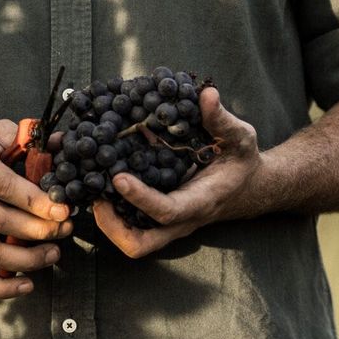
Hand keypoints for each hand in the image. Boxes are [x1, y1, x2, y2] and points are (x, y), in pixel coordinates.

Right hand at [0, 120, 72, 297]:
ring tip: (53, 253)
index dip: (37, 201)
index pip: (6, 186)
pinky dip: (1, 287)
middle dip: (41, 230)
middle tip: (66, 228)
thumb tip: (62, 143)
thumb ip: (24, 137)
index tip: (63, 209)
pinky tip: (27, 284)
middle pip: (3, 222)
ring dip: (27, 259)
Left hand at [93, 88, 264, 257]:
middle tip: (95, 195)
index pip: (167, 211)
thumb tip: (207, 94)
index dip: (140, 197)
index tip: (117, 177)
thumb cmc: (241, 162)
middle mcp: (180, 220)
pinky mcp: (158, 219)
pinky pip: (131, 225)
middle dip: (111, 226)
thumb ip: (222, 119)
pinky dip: (111, 211)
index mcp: (200, 201)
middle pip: (140, 244)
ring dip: (106, 220)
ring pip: (132, 240)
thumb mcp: (240, 137)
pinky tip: (99, 183)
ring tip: (91, 187)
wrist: (247, 187)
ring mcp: (167, 224)